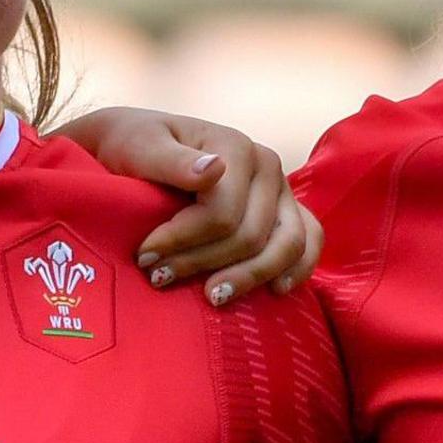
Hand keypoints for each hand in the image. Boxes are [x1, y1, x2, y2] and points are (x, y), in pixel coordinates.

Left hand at [48, 108, 319, 301]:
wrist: (137, 145)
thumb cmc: (133, 146)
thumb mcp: (140, 146)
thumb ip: (172, 161)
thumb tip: (213, 171)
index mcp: (235, 147)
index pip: (221, 212)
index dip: (182, 241)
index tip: (144, 258)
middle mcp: (266, 165)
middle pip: (250, 235)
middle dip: (203, 263)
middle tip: (159, 278)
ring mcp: (281, 190)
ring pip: (286, 244)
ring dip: (248, 277)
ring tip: (210, 298)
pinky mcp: (286, 211)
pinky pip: (309, 242)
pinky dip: (297, 269)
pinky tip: (274, 291)